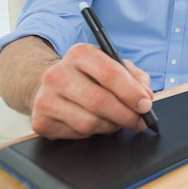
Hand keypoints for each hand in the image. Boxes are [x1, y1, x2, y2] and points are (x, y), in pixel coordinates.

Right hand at [30, 43, 153, 138]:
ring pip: (89, 122)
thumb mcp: (113, 65)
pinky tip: (97, 123)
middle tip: (140, 121)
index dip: (131, 92)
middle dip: (126, 114)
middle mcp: (58, 74)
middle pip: (99, 101)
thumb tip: (146, 96)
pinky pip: (77, 134)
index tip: (146, 104)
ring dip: (112, 126)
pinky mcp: (41, 121)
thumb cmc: (89, 75)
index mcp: (80, 54)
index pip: (109, 73)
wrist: (51, 84)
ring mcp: (45, 98)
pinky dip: (94, 133)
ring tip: (120, 121)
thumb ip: (134, 77)